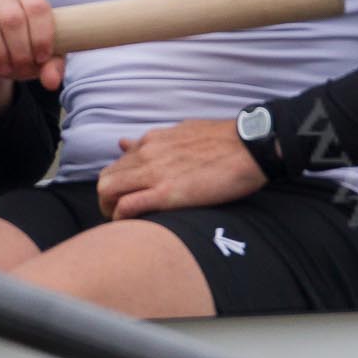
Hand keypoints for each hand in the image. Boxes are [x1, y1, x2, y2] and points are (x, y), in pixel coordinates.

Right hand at [0, 0, 62, 114]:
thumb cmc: (12, 49)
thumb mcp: (37, 57)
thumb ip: (52, 65)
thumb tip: (52, 81)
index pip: (36, 7)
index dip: (41, 36)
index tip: (41, 58)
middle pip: (12, 16)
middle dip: (19, 48)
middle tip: (19, 67)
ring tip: (2, 66)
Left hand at [98, 120, 265, 219]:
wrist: (251, 146)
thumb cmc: (225, 140)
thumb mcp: (184, 132)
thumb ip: (154, 141)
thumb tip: (125, 143)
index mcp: (152, 140)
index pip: (117, 163)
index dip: (118, 182)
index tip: (127, 195)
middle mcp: (147, 153)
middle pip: (106, 178)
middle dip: (108, 198)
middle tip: (121, 213)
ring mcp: (154, 173)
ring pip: (108, 191)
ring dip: (110, 208)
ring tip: (124, 221)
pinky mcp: (166, 193)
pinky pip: (127, 206)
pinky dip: (122, 217)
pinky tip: (133, 225)